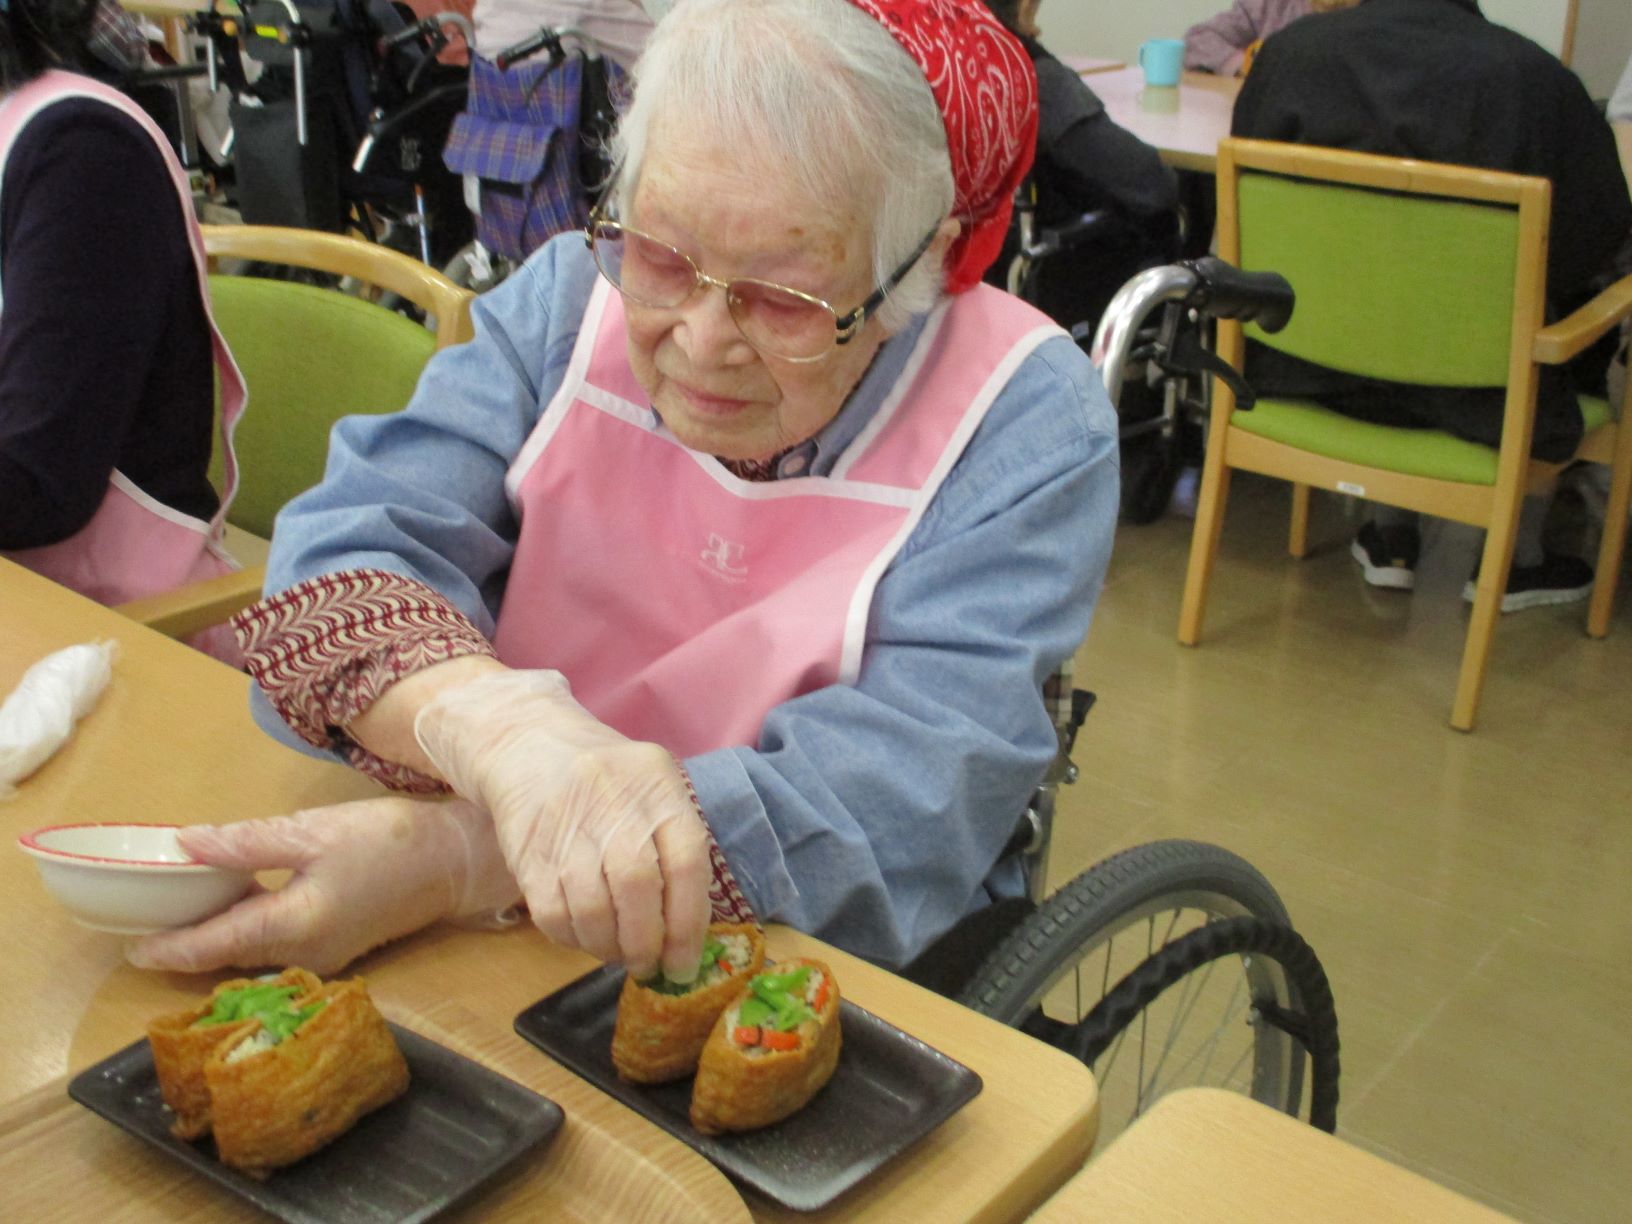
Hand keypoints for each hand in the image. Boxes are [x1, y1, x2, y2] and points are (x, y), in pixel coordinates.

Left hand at [127, 796, 519, 974]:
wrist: (455, 861)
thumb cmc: (389, 841)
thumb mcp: (313, 831)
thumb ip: (247, 843)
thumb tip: (186, 845)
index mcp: (292, 925)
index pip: (214, 945)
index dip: (170, 947)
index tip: (132, 947)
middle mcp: (302, 953)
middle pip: (229, 955)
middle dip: (188, 943)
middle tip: (149, 920)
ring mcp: (322, 955)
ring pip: (252, 952)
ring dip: (218, 937)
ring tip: (184, 911)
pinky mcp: (336, 946)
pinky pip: (276, 946)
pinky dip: (249, 930)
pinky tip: (240, 902)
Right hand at [413, 669, 710, 980]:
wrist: (526, 743)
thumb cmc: (606, 776)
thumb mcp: (652, 786)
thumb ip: (674, 843)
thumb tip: (691, 927)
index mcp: (658, 785)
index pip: (687, 860)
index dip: (690, 922)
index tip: (685, 962)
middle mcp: (614, 803)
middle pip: (639, 888)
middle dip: (647, 943)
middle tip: (650, 965)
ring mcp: (567, 827)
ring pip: (593, 909)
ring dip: (608, 947)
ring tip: (617, 954)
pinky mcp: (528, 852)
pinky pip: (553, 914)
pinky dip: (573, 939)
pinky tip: (584, 937)